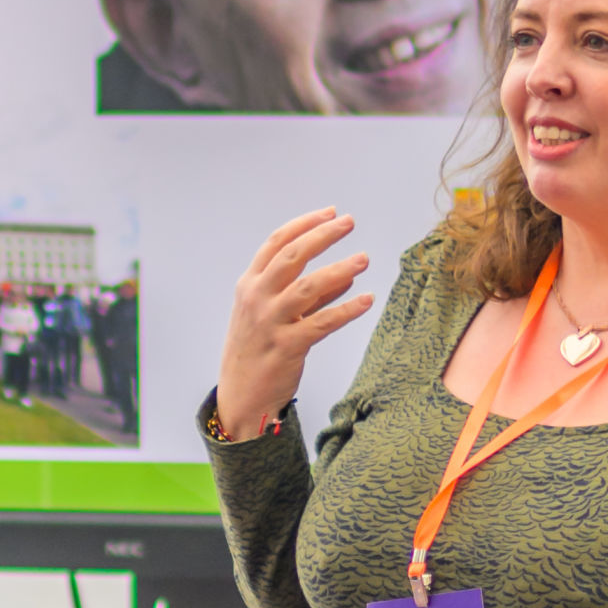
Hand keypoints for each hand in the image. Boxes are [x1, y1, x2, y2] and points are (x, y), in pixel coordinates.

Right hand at [216, 210, 374, 441]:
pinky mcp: (287, 347)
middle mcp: (257, 298)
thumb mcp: (272, 315)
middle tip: (349, 222)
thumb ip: (306, 295)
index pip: (276, 243)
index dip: (304, 224)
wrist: (241, 395)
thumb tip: (345, 275)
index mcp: (250, 285)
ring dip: (339, 269)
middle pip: (292, 256)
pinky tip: (366, 300)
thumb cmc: (258, 351)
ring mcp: (270, 322)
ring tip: (364, 258)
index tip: (329, 212)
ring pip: (308, 286)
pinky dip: (346, 310)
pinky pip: (322, 323)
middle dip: (322, 235)